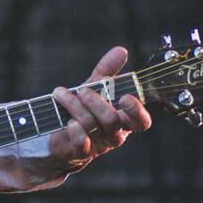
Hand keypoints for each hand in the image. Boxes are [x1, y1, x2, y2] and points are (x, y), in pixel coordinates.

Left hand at [46, 46, 151, 174]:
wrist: (62, 134)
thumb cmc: (85, 108)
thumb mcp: (95, 87)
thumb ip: (108, 70)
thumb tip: (121, 50)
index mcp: (124, 120)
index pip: (142, 122)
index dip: (136, 111)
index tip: (125, 97)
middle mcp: (115, 134)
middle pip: (112, 121)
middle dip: (96, 102)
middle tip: (82, 91)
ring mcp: (99, 145)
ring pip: (92, 125)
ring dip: (75, 106)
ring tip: (61, 94)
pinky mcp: (81, 151)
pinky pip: (82, 142)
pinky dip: (74, 129)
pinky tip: (67, 120)